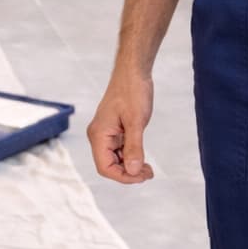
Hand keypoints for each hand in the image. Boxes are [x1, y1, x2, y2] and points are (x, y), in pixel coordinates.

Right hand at [87, 69, 154, 184]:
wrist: (133, 72)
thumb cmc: (132, 91)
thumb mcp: (136, 121)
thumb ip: (134, 147)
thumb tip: (133, 170)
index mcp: (99, 134)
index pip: (105, 167)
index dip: (123, 176)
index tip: (141, 176)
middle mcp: (98, 136)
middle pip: (109, 166)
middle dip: (128, 173)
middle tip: (149, 173)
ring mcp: (105, 133)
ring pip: (115, 159)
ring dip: (130, 166)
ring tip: (148, 169)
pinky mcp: (113, 130)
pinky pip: (119, 150)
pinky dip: (130, 156)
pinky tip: (142, 158)